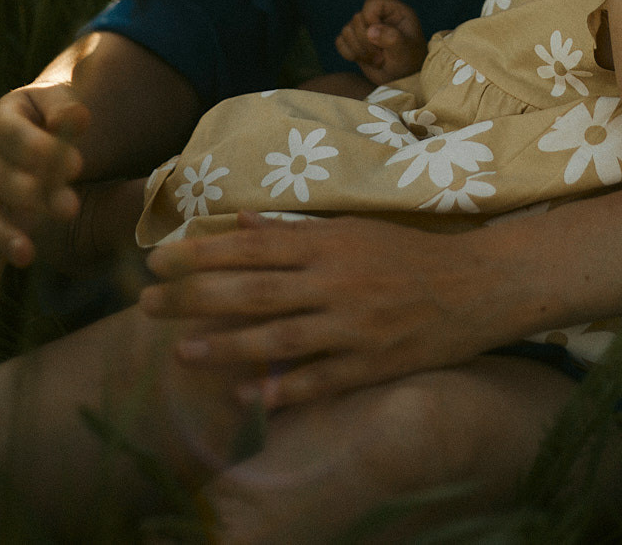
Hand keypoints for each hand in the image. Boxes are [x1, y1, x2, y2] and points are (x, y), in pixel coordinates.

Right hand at [0, 84, 90, 308]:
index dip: (39, 150)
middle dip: (33, 195)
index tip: (77, 165)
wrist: (50, 124)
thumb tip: (76, 116)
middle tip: (70, 207)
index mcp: (0, 119)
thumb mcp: (65, 101)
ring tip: (29, 254)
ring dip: (7, 236)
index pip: (9, 134)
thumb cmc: (60, 112)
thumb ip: (68, 110)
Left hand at [139, 213, 510, 407]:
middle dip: (194, 298)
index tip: (157, 260)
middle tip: (146, 305)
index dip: (201, 254)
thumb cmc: (409, 251)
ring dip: (225, 346)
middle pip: (253, 291)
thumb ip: (296, 230)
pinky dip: (280, 389)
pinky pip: (318, 380)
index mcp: (328, 244)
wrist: (475, 285)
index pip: (251, 248)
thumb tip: (241, 223)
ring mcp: (352, 327)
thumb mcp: (353, 228)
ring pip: (278, 337)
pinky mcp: (371, 364)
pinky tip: (244, 397)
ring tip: (180, 353)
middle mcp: (335, 283)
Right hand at [334, 0, 426, 81]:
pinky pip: (340, 42)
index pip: (373, 1)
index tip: (379, 37)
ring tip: (377, 60)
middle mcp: (378, 17)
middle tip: (382, 57)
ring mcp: (364, 28)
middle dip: (366, 42)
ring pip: (346, 30)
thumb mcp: (406, 51)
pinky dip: (349, 53)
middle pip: (357, 18)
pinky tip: (364, 60)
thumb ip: (392, 38)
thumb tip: (371, 31)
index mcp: (394, 11)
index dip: (371, 18)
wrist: (402, 79)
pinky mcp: (354, 42)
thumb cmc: (409, 63)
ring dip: (359, 50)